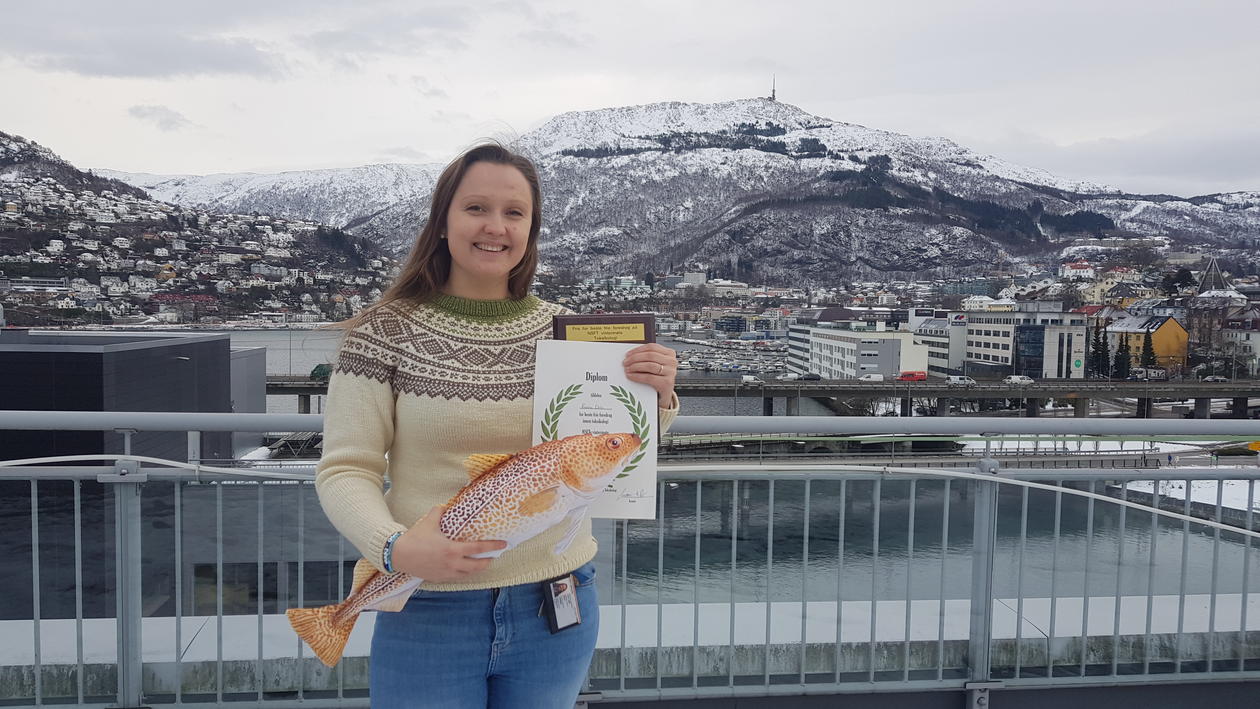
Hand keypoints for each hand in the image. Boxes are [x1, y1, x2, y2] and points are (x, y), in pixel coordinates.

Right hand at [389, 506, 506, 581]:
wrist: (398, 555)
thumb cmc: (415, 538)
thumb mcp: (429, 521)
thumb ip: (439, 512)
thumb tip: (445, 505)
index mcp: (452, 549)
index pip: (478, 548)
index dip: (493, 546)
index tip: (504, 544)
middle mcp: (452, 563)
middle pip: (477, 566)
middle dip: (488, 561)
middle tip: (494, 556)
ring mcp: (446, 573)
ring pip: (468, 574)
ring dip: (477, 569)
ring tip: (482, 563)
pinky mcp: (439, 578)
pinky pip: (456, 578)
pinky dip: (464, 573)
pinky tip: (465, 569)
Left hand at [623, 343, 676, 405]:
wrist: (664, 394)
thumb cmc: (658, 378)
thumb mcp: (656, 364)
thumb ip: (647, 358)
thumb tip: (631, 355)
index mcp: (669, 353)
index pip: (652, 347)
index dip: (638, 350)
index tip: (628, 354)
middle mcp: (671, 361)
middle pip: (650, 355)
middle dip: (635, 358)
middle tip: (625, 362)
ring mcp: (670, 372)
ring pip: (649, 365)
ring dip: (635, 366)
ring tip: (627, 369)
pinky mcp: (667, 383)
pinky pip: (649, 377)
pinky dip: (637, 376)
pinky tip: (631, 376)